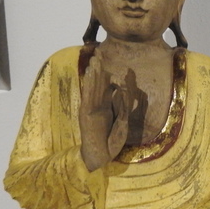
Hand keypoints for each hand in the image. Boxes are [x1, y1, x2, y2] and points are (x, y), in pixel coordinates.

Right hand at [79, 54, 129, 170]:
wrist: (101, 156)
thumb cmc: (111, 142)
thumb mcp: (122, 122)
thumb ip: (122, 107)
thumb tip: (120, 90)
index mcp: (105, 107)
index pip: (105, 87)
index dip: (105, 74)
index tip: (106, 61)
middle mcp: (97, 106)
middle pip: (97, 84)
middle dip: (98, 68)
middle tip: (99, 52)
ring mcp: (90, 109)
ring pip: (92, 87)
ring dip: (93, 72)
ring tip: (95, 59)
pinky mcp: (86, 113)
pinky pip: (88, 95)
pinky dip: (89, 83)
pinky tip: (90, 73)